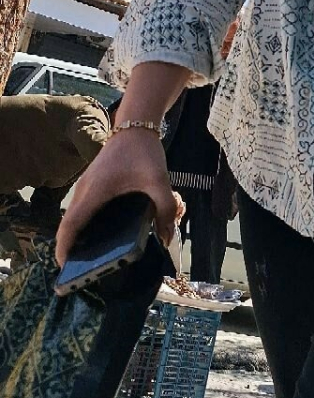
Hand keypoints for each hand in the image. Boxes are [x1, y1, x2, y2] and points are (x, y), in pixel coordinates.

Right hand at [55, 130, 179, 266]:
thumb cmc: (144, 152)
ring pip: (75, 217)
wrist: (135, 125)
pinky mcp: (92, 185)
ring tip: (90, 259)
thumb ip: (165, 210)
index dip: (64, 247)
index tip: (65, 267)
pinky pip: (83, 210)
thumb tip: (166, 238)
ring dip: (77, 236)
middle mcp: (84, 191)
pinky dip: (85, 225)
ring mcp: (86, 187)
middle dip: (71, 248)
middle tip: (80, 272)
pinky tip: (102, 236)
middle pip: (70, 225)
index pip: (71, 224)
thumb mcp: (160, 182)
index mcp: (95, 192)